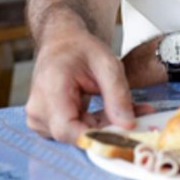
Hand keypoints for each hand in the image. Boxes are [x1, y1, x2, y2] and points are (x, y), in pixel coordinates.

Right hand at [25, 28, 136, 143]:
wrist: (62, 43)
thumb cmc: (80, 49)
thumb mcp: (106, 63)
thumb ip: (117, 95)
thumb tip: (128, 125)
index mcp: (49, 90)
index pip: (67, 130)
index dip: (97, 137)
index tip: (127, 131)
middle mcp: (38, 110)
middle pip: (77, 135)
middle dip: (110, 129)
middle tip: (140, 114)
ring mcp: (39, 120)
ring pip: (79, 136)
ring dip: (105, 127)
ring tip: (126, 108)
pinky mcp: (46, 126)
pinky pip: (75, 133)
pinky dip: (96, 125)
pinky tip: (110, 112)